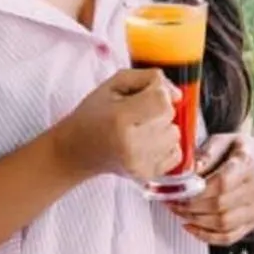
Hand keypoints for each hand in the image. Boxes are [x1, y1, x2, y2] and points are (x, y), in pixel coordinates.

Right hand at [50, 68, 182, 182]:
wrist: (75, 151)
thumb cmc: (92, 115)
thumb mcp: (113, 84)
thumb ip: (148, 78)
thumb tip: (178, 95)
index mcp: (120, 120)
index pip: (161, 100)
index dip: (157, 91)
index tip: (143, 94)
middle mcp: (132, 145)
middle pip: (169, 116)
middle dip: (158, 109)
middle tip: (137, 112)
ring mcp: (141, 164)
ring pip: (175, 134)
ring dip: (162, 128)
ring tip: (140, 128)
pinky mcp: (147, 175)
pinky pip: (177, 153)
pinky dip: (166, 145)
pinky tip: (147, 142)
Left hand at [171, 134, 253, 245]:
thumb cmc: (235, 150)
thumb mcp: (221, 141)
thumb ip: (207, 154)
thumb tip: (192, 169)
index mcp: (248, 163)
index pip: (222, 183)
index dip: (197, 191)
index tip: (178, 191)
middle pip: (220, 205)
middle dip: (191, 207)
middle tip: (172, 202)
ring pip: (223, 224)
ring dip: (195, 221)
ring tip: (179, 212)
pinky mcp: (252, 222)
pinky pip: (228, 237)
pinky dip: (206, 236)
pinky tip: (191, 226)